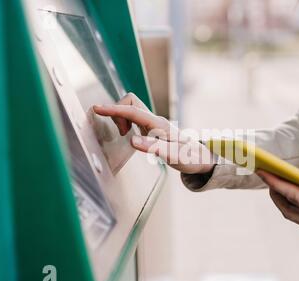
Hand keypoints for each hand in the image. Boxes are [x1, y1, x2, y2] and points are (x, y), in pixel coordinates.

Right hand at [93, 93, 215, 174]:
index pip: (132, 111)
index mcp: (159, 125)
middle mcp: (155, 120)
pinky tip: (130, 136)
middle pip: (130, 103)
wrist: (201, 158)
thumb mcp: (174, 156)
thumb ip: (154, 148)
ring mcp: (154, 123)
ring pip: (131, 109)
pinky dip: (126, 123)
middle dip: (118, 113)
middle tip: (122, 133)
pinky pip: (134, 118)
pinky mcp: (152, 128)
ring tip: (126, 135)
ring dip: (122, 119)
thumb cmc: (190, 158)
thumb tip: (132, 141)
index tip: (97, 108)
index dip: (114, 110)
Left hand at [256, 169, 298, 248]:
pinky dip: (293, 204)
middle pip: (287, 208)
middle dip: (274, 191)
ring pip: (293, 214)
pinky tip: (296, 192)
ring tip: (277, 181)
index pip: (293, 196)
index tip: (262, 170)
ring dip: (282, 198)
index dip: (275, 182)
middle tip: (266, 174)